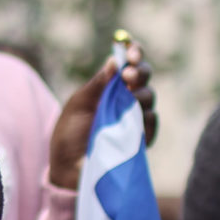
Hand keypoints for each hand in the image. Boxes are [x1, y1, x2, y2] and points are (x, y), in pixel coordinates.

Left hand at [48, 38, 156, 190]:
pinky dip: (146, 116)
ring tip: (130, 96)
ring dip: (141, 93)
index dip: (133, 53)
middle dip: (140, 71)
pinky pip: (151, 122)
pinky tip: (138, 116)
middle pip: (143, 77)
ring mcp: (134, 118)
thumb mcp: (78, 105)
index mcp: (109, 86)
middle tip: (129, 74)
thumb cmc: (69, 134)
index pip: (127, 63)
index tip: (130, 50)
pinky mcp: (140, 138)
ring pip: (149, 97)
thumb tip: (114, 60)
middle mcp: (125, 98)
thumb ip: (97, 84)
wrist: (67, 168)